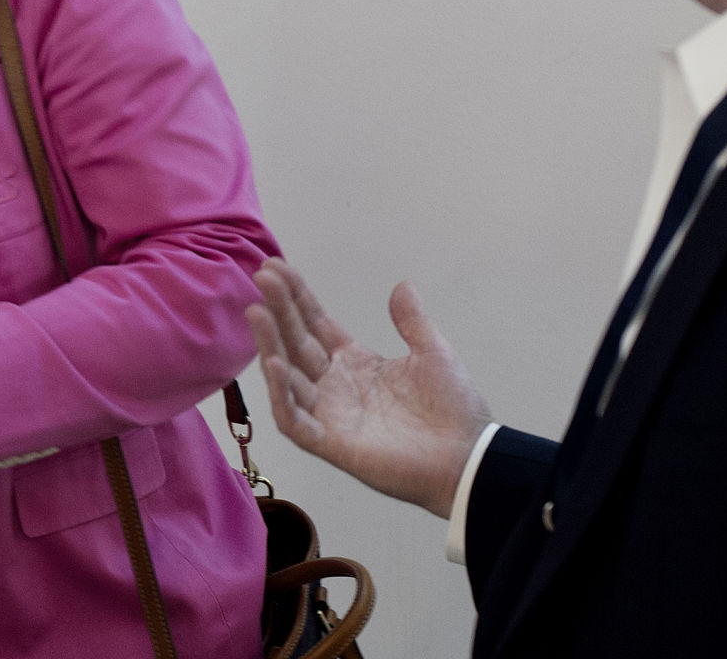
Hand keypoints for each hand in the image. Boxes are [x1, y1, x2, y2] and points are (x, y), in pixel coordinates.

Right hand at [245, 262, 492, 516]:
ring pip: (286, 376)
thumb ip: (412, 321)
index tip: (276, 267)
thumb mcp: (433, 354)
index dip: (295, 297)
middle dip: (278, 310)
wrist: (468, 459)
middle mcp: (334, 385)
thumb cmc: (452, 411)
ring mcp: (329, 414)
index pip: (315, 324)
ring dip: (269, 344)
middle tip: (262, 276)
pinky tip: (274, 364)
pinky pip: (294, 420)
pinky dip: (280, 394)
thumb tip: (401, 284)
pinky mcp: (331, 443)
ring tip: (258, 312)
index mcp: (355, 363)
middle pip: (295, 342)